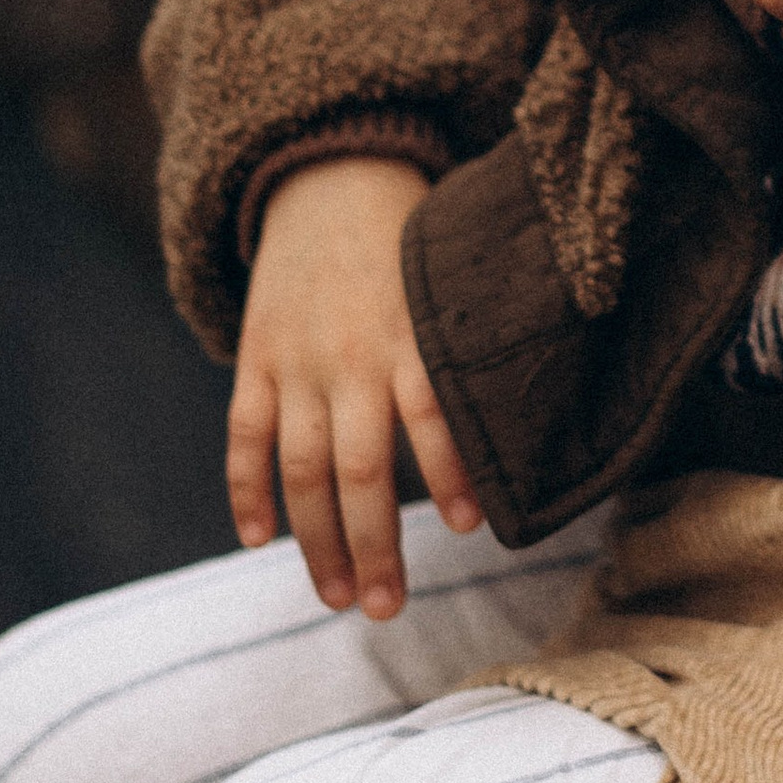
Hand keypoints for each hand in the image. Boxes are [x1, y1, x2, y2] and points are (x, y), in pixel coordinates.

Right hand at [229, 156, 479, 615]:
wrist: (330, 173)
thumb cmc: (411, 242)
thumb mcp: (448, 283)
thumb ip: (473, 345)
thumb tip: (538, 413)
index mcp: (411, 332)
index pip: (435, 411)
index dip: (454, 469)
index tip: (472, 528)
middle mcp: (352, 354)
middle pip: (359, 468)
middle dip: (373, 545)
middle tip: (386, 609)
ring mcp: (298, 360)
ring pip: (301, 468)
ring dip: (316, 541)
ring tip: (336, 598)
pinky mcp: (257, 357)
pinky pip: (244, 436)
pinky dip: (246, 490)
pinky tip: (256, 540)